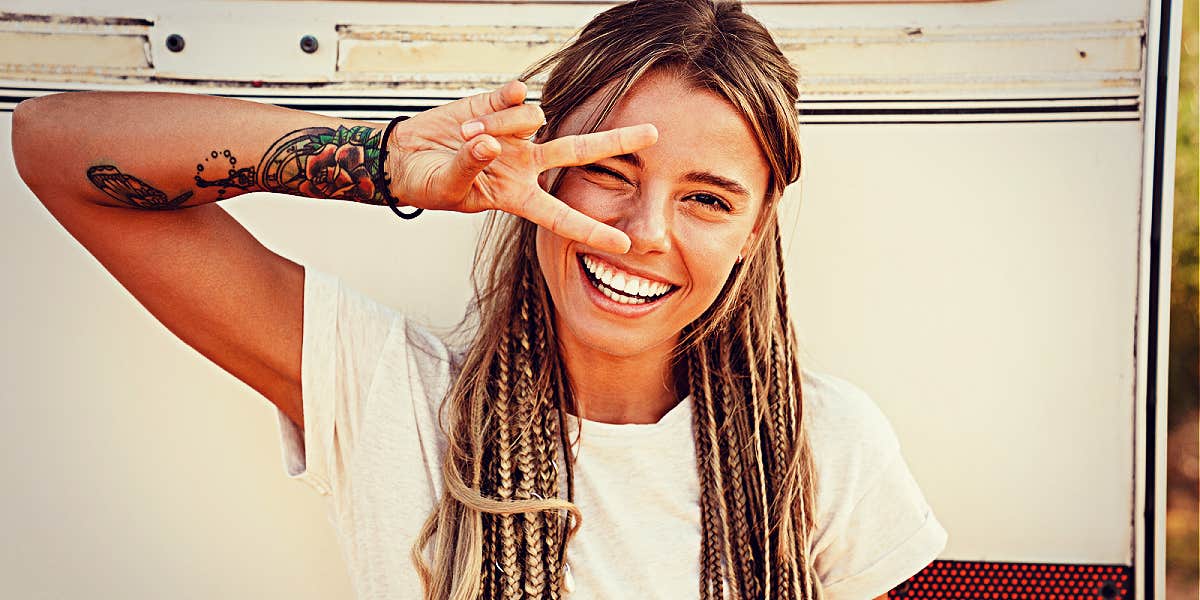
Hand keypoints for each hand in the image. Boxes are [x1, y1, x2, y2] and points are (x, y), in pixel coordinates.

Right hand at [383, 80, 656, 253]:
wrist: (404, 157)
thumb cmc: (428, 185)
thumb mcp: (448, 188)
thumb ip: (470, 168)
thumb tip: (490, 143)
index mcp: (519, 196)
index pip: (562, 216)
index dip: (592, 231)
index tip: (625, 246)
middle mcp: (526, 164)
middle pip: (580, 152)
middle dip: (617, 142)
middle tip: (654, 135)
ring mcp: (516, 135)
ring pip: (533, 119)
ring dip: (500, 125)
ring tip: (465, 138)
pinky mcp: (499, 105)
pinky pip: (516, 96)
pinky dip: (502, 101)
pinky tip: (479, 113)